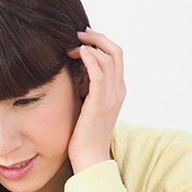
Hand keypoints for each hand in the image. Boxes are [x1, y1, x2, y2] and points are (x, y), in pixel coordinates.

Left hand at [66, 27, 126, 172]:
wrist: (90, 158)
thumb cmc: (84, 136)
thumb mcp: (87, 107)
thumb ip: (86, 90)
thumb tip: (73, 75)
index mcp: (117, 90)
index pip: (115, 56)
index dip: (101, 42)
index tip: (83, 37)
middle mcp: (118, 90)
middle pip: (115, 51)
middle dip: (97, 38)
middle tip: (78, 33)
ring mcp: (111, 96)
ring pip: (109, 58)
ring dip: (90, 46)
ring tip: (73, 43)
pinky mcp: (100, 103)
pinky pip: (99, 74)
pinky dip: (90, 59)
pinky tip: (78, 52)